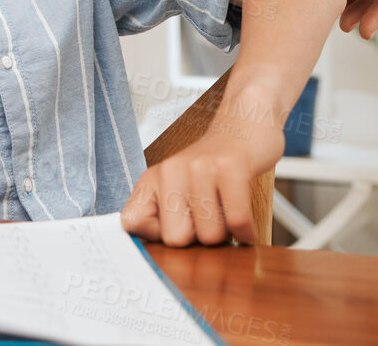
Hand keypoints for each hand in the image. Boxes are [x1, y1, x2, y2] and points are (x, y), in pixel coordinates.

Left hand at [120, 110, 283, 246]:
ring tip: (226, 210)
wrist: (242, 127)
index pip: (131, 222)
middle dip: (197, 239)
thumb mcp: (176, 189)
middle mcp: (169, 170)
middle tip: (208, 218)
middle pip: (175, 239)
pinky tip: (244, 223)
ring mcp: (199, 168)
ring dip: (225, 233)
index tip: (178, 227)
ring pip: (209, 236)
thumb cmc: (211, 169)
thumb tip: (148, 249)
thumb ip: (161, 217)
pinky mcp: (229, 168)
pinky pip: (237, 222)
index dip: (157, 236)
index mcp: (152, 178)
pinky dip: (245, 233)